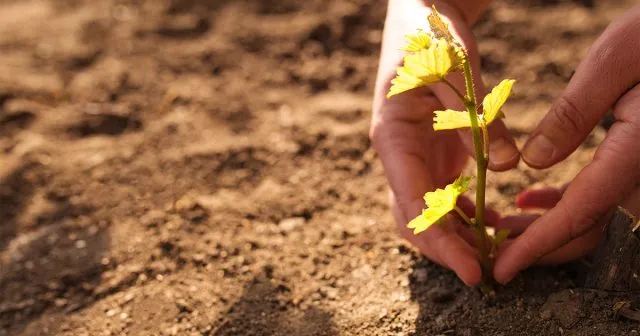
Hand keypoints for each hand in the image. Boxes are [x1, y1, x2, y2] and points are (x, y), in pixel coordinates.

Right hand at [371, 1, 518, 285]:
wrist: (420, 16)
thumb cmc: (429, 36)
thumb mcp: (454, 70)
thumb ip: (476, 117)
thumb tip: (504, 167)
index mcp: (392, 139)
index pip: (412, 205)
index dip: (439, 242)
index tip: (471, 270)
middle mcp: (399, 156)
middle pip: (415, 219)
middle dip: (446, 249)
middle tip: (485, 272)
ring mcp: (414, 157)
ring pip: (430, 213)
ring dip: (458, 236)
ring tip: (492, 253)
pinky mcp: (432, 153)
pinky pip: (446, 195)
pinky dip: (467, 214)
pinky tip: (493, 222)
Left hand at [493, 5, 639, 283]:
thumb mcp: (615, 61)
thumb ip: (575, 113)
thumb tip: (533, 164)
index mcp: (638, 151)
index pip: (580, 213)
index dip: (536, 247)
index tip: (502, 270)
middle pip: (587, 228)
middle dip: (537, 248)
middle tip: (492, 254)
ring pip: (591, 216)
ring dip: (544, 228)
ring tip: (501, 228)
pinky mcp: (634, 159)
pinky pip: (599, 194)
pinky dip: (561, 203)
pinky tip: (529, 199)